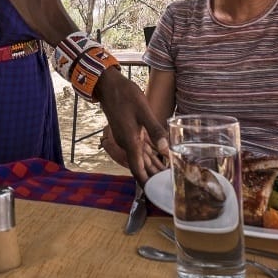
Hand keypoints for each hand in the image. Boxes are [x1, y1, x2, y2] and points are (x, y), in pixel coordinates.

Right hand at [94, 69, 167, 183]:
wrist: (108, 84)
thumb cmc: (125, 95)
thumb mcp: (143, 111)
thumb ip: (155, 130)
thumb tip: (165, 149)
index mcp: (129, 141)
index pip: (137, 169)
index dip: (146, 182)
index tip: (155, 192)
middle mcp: (127, 142)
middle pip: (141, 165)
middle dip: (154, 175)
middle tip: (170, 183)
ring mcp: (127, 137)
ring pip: (142, 156)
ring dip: (154, 164)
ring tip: (168, 173)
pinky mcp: (130, 131)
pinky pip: (141, 146)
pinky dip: (151, 152)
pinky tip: (160, 156)